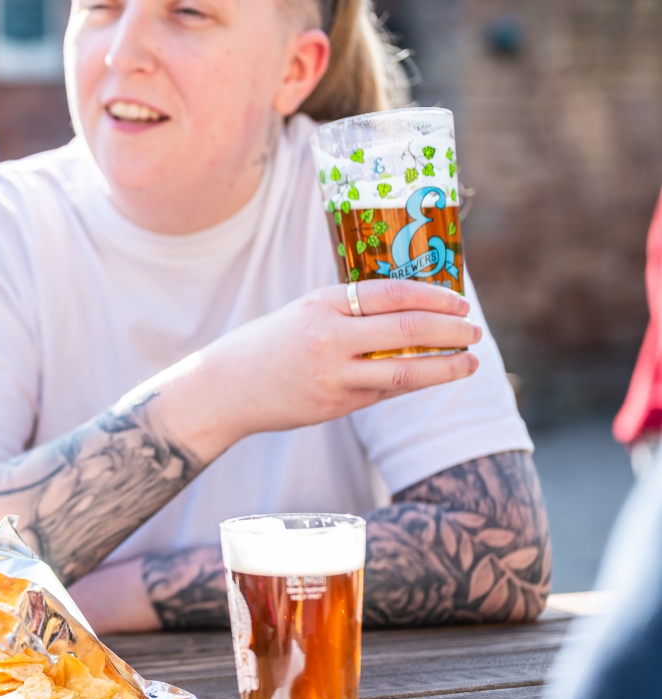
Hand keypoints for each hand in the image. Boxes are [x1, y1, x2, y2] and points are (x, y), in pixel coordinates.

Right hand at [162, 279, 481, 458]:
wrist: (225, 388)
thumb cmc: (267, 345)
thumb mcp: (304, 314)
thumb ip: (349, 313)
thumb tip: (409, 312)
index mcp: (322, 304)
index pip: (392, 294)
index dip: (433, 297)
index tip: (459, 301)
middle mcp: (329, 337)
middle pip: (407, 331)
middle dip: (450, 330)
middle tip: (474, 330)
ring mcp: (332, 375)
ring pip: (405, 372)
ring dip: (446, 366)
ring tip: (470, 361)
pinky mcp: (334, 405)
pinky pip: (385, 393)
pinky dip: (413, 383)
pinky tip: (433, 377)